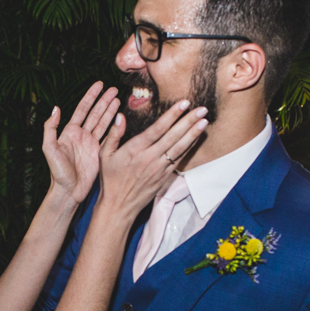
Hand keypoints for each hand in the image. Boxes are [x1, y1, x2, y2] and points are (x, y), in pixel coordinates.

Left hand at [42, 82, 120, 203]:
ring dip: (110, 111)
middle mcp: (81, 136)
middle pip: (95, 113)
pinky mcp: (99, 153)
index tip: (99, 85)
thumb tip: (55, 108)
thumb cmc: (57, 172)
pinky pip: (108, 137)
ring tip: (118, 99)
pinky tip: (120, 118)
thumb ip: (50, 128)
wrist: (68, 191)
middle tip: (114, 89)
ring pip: (103, 122)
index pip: (82, 109)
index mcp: (69, 132)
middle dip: (104, 101)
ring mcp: (91, 144)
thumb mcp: (49, 149)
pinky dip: (114, 127)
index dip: (91, 96)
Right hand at [96, 100, 207, 218]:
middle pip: (173, 136)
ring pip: (180, 148)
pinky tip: (196, 137)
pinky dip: (189, 147)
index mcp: (135, 149)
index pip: (157, 129)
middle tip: (202, 109)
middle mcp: (150, 157)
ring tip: (205, 121)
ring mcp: (159, 168)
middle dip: (188, 121)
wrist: (119, 206)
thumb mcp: (105, 155)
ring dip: (193, 133)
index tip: (184, 104)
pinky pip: (179, 159)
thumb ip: (113, 134)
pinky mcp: (165, 177)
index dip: (172, 115)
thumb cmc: (110, 179)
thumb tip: (120, 116)